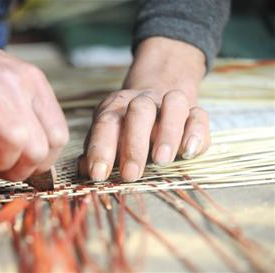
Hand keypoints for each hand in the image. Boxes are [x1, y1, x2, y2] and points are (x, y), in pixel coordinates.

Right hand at [0, 1, 68, 180]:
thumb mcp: (8, 86)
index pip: (59, 137)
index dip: (42, 162)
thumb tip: (31, 164)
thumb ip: (25, 118)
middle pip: (40, 148)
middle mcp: (21, 83)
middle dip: (19, 169)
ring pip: (17, 143)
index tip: (22, 166)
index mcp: (36, 84)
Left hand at [79, 37, 209, 181]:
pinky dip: (195, 133)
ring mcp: (169, 103)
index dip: (100, 149)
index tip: (98, 175)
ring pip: (173, 104)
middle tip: (130, 174)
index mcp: (116, 107)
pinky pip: (199, 115)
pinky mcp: (194, 112)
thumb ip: (96, 153)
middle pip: (139, 111)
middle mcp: (143, 101)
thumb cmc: (125, 129)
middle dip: (134, 144)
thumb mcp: (107, 137)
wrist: (155, 100)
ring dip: (168, 133)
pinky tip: (187, 153)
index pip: (106, 123)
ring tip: (161, 161)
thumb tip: (84, 170)